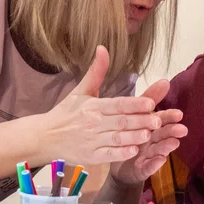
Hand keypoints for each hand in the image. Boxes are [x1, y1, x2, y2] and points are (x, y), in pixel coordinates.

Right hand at [39, 46, 161, 166]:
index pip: (117, 104)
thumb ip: (96, 71)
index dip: (134, 104)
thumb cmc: (66, 113)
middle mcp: (93, 122)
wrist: (45, 137)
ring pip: (116, 138)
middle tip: (158, 121)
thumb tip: (103, 47)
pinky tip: (133, 151)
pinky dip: (120, 153)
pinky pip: (108, 154)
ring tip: (148, 135)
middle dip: (140, 121)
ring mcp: (92, 141)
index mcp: (93, 106)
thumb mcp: (80, 90)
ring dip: (133, 137)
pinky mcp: (91, 156)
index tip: (150, 103)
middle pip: (120, 121)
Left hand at [108, 79, 187, 185]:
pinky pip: (148, 166)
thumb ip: (150, 98)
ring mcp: (148, 155)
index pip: (161, 119)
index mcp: (149, 126)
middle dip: (171, 132)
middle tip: (182, 129)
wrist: (118, 164)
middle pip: (162, 135)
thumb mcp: (136, 114)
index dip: (169, 117)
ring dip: (166, 147)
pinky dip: (154, 164)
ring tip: (174, 143)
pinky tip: (160, 160)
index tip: (179, 114)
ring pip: (158, 150)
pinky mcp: (142, 169)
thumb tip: (165, 80)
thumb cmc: (129, 135)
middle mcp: (152, 140)